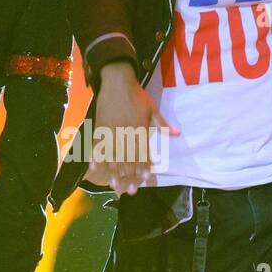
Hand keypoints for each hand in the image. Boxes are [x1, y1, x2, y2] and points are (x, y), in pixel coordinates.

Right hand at [89, 61, 179, 196]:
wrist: (117, 81)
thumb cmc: (136, 96)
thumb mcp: (152, 108)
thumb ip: (162, 124)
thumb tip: (177, 133)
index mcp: (139, 128)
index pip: (142, 151)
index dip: (143, 165)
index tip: (144, 178)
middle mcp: (125, 132)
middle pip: (126, 157)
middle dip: (128, 175)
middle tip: (129, 190)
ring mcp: (110, 130)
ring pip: (111, 155)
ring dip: (113, 171)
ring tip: (114, 185)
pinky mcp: (99, 127)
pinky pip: (97, 144)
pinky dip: (95, 156)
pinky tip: (94, 167)